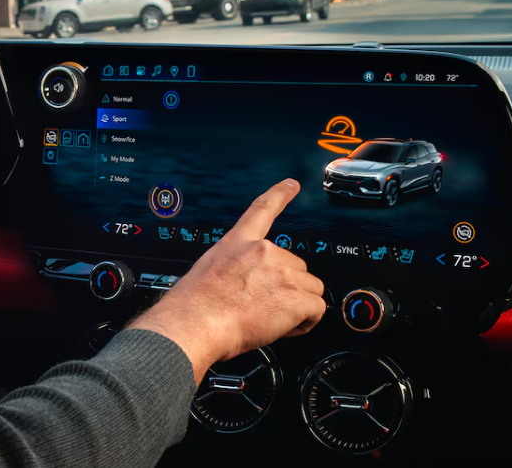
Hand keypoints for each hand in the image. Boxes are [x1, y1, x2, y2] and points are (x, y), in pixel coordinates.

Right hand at [127, 179, 325, 384]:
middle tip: (263, 306)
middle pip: (295, 265)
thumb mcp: (208, 271)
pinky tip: (286, 327)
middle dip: (287, 286)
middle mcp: (263, 251)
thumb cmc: (194, 306)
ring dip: (298, 304)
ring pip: (310, 288)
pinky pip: (317, 309)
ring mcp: (282, 272)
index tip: (291, 184)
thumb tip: (248, 284)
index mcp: (238, 242)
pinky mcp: (297, 297)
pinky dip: (306, 322)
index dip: (279, 195)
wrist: (196, 323)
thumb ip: (235, 269)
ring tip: (270, 319)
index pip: (262, 210)